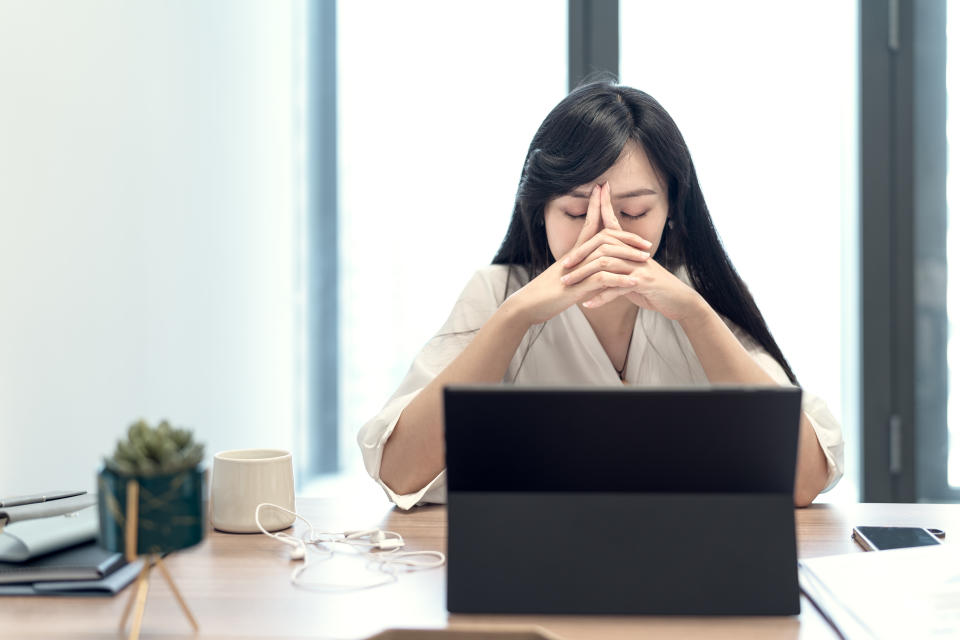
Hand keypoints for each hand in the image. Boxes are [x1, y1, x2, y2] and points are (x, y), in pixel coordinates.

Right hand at [507, 184, 651, 325]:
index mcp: (573, 253)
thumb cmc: (545, 291)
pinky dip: (619, 280)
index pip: (589, 224)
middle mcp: (575, 257)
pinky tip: (634, 282)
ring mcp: (576, 271)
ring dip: (627, 257)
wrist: (527, 304)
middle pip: (603, 237)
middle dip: (625, 236)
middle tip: (646, 242)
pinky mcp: (577, 287)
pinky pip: (602, 279)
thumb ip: (579, 269)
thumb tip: (592, 267)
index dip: (596, 205)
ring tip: (646, 261)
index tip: (603, 188)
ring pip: (606, 256)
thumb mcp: (565, 276)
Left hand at [561, 182, 703, 321]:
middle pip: (603, 246)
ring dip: (584, 276)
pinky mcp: (643, 283)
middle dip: (581, 254)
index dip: (605, 206)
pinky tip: (587, 304)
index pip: (614, 224)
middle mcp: (635, 253)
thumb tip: (599, 262)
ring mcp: (640, 267)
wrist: (678, 301)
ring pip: (606, 266)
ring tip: (568, 285)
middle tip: (564, 265)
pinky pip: (617, 288)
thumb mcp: (633, 273)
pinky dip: (601, 297)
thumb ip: (618, 265)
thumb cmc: (654, 288)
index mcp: (632, 248)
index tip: (595, 191)